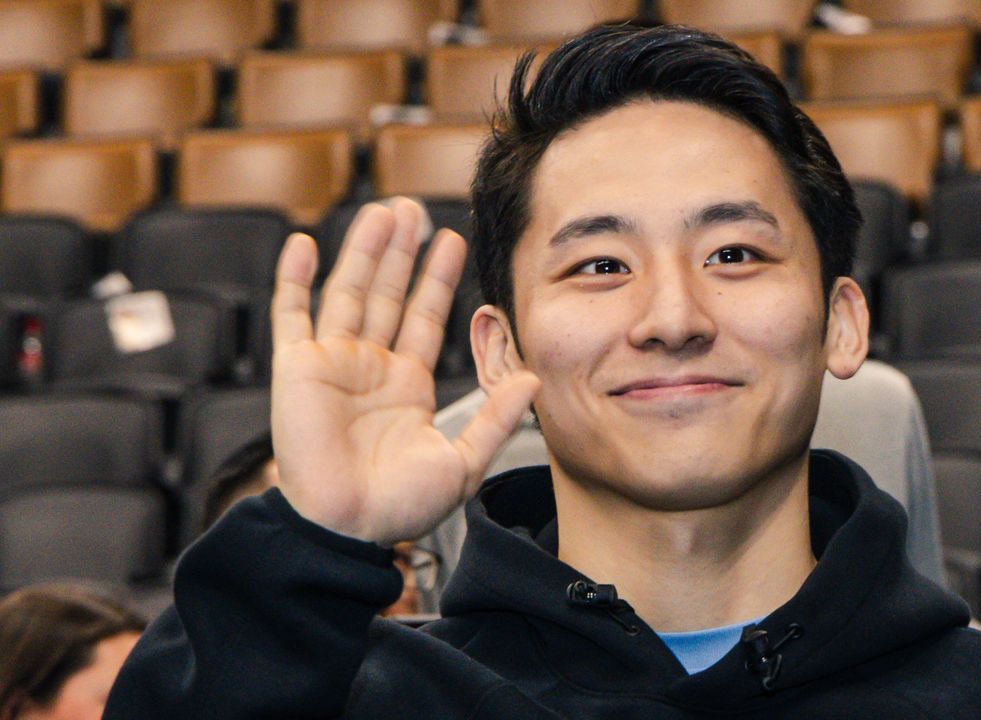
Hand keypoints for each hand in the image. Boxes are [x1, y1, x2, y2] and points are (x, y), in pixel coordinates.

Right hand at [269, 198, 538, 544]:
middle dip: (402, 252)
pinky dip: (294, 280)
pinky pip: (292, 316)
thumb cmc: (401, 507)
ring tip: (382, 211)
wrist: (350, 530)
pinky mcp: (296, 371)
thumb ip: (496, 418)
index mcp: (407, 385)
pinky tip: (305, 243)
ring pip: (348, 292)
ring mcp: (332, 366)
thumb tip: (532, 380)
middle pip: (388, 294)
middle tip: (413, 208)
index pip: (425, 317)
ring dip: (364, 252)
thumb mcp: (463, 461)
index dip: (437, 279)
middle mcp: (370, 369)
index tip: (451, 240)